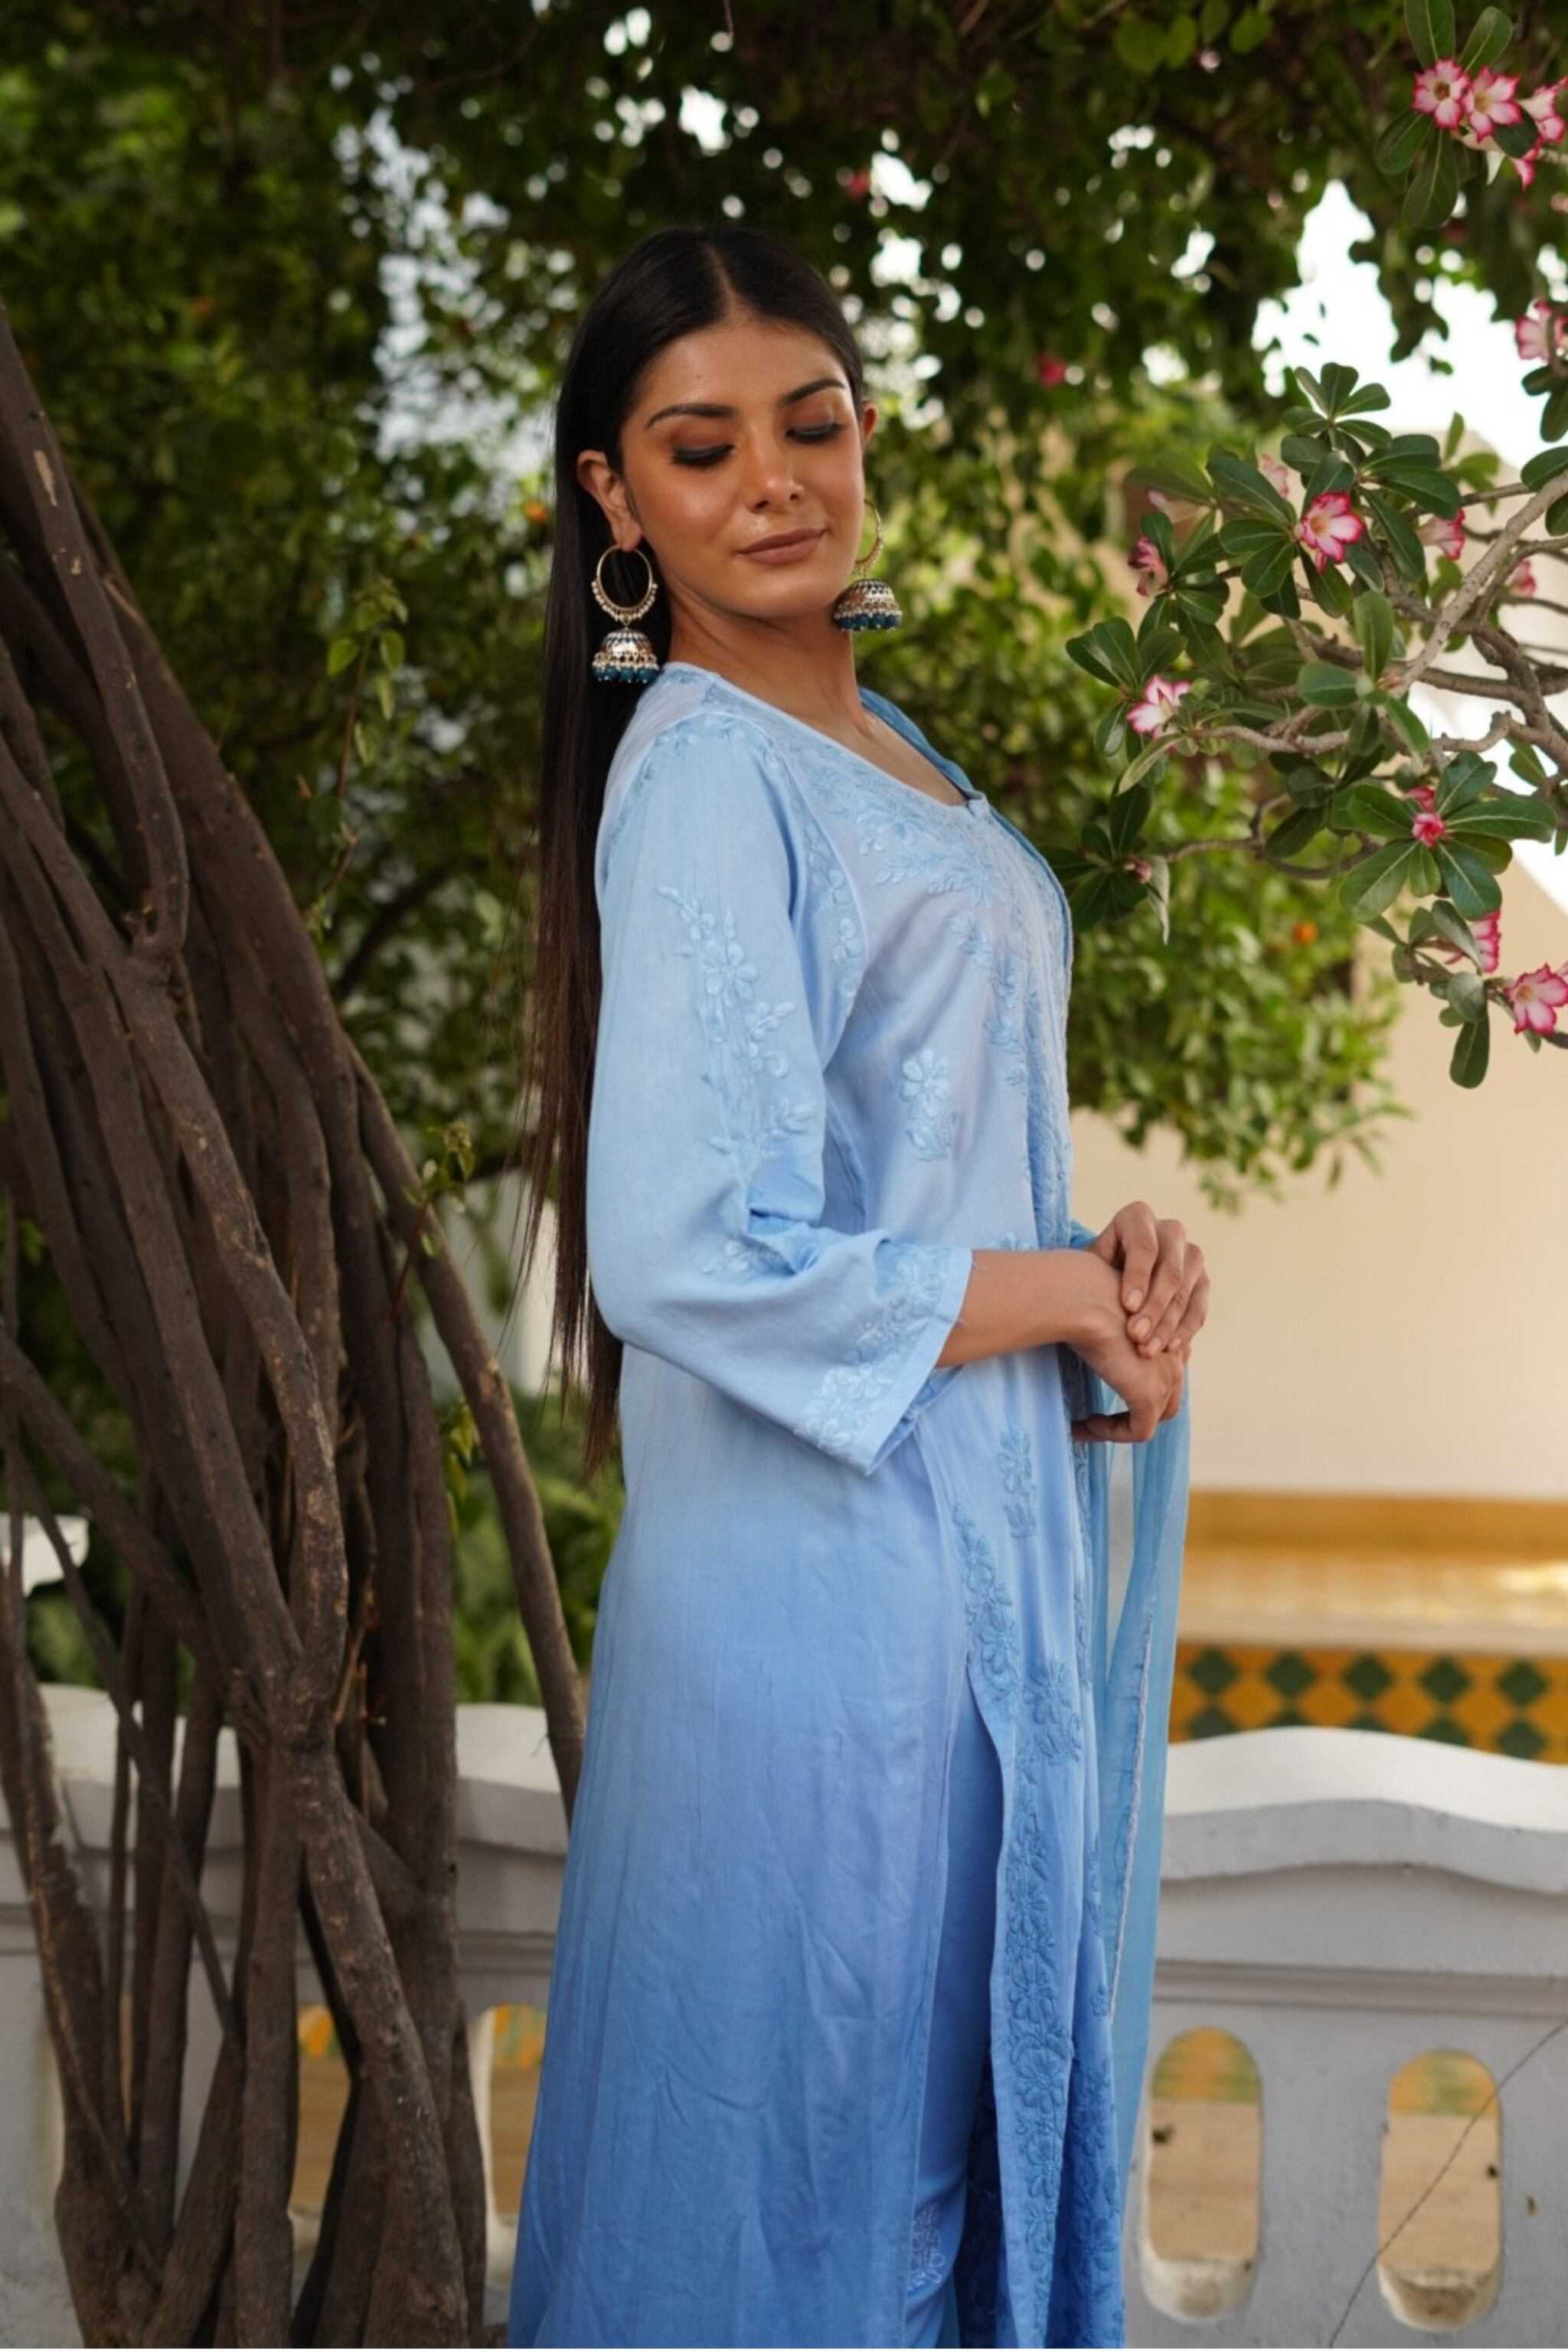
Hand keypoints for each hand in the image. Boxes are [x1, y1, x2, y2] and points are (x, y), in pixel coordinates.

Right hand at [1066, 1257, 1185, 1442]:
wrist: (1086, 1297)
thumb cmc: (1085, 1294)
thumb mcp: (1103, 1308)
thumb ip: (1108, 1323)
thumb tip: (1088, 1329)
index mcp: (1168, 1328)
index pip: (1166, 1364)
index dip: (1137, 1380)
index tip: (1107, 1380)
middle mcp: (1174, 1353)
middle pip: (1167, 1395)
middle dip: (1137, 1409)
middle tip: (1101, 1414)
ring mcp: (1165, 1376)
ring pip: (1154, 1416)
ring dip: (1122, 1425)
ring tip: (1090, 1422)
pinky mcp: (1149, 1396)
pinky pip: (1139, 1431)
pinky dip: (1112, 1433)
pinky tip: (1084, 1424)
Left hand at [1084, 1199, 1209, 1363]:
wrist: (1115, 1278)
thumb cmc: (1094, 1269)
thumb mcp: (1088, 1265)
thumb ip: (1090, 1272)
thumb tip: (1082, 1289)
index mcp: (1137, 1217)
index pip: (1145, 1246)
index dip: (1138, 1276)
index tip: (1127, 1306)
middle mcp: (1170, 1230)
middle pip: (1170, 1270)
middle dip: (1154, 1307)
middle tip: (1136, 1336)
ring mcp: (1191, 1254)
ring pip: (1186, 1290)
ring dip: (1168, 1324)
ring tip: (1147, 1349)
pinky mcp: (1202, 1280)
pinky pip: (1199, 1306)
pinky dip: (1186, 1329)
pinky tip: (1170, 1347)